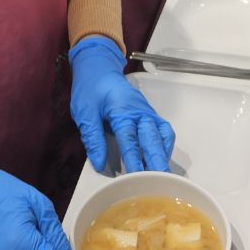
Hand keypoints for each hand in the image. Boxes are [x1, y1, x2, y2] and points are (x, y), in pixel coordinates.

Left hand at [69, 36, 173, 173]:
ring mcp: (146, 112)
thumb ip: (93, 137)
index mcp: (122, 109)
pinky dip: (165, 145)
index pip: (130, 139)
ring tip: (164, 175)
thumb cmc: (90, 87)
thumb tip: (100, 164)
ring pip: (162, 134)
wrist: (98, 67)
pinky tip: (161, 158)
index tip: (136, 179)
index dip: (134, 160)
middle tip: (160, 182)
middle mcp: (139, 111)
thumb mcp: (84, 112)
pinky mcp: (148, 114)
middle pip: (152, 138)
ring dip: (164, 154)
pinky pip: (162, 130)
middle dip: (157, 161)